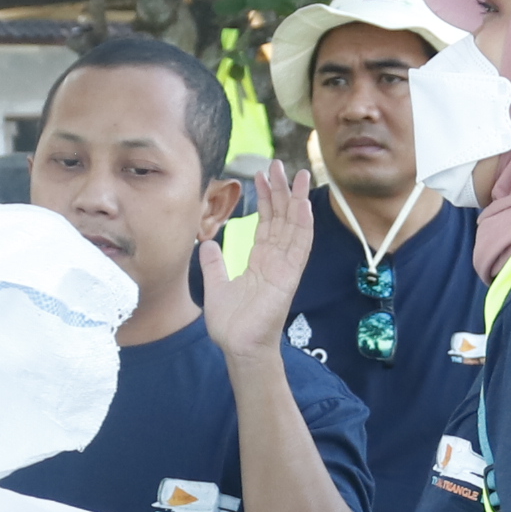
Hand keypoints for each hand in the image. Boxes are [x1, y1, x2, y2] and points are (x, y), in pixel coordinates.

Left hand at [207, 162, 315, 368]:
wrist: (238, 347)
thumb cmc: (231, 324)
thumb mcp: (216, 286)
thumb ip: (214, 264)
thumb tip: (207, 244)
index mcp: (261, 262)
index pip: (267, 223)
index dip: (266, 199)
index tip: (262, 175)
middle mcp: (276, 261)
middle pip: (283, 219)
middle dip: (282, 191)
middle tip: (280, 164)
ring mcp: (285, 268)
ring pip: (294, 227)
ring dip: (296, 200)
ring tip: (296, 174)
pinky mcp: (289, 277)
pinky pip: (299, 247)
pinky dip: (302, 225)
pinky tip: (303, 204)